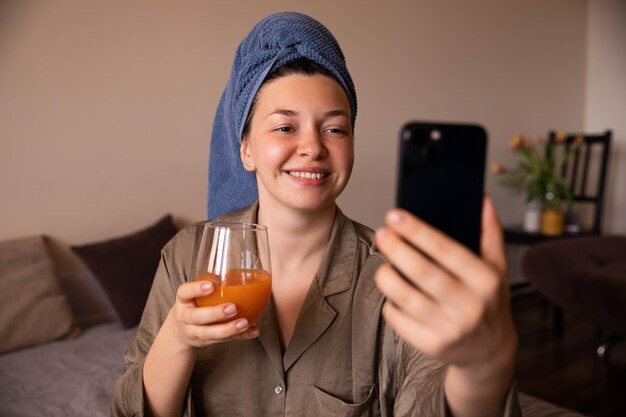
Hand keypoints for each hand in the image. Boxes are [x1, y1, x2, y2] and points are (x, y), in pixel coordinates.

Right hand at [165, 280, 259, 349]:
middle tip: (233, 307)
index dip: (196, 289)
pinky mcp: (207, 342)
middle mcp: (185, 318)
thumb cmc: (193, 304)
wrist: (180, 331)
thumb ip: (210, 285)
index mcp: (183, 300)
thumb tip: (236, 274)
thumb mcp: (193, 294)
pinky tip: (253, 331)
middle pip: (196, 317)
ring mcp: (195, 332)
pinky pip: (224, 340)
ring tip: (244, 322)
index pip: (184, 292)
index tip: (210, 286)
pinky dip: (240, 336)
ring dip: (229, 329)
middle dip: (215, 314)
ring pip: (210, 334)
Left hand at [373, 195, 516, 371]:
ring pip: (406, 298)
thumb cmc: (489, 300)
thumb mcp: (498, 266)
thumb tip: (481, 198)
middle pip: (422, 272)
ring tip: (383, 265)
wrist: (491, 350)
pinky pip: (400, 321)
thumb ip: (489, 231)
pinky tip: (391, 294)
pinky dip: (390, 305)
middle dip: (396, 249)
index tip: (395, 216)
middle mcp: (470, 305)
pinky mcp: (433, 345)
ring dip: (387, 277)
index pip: (446, 250)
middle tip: (381, 234)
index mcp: (486, 280)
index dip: (418, 231)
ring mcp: (451, 328)